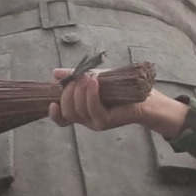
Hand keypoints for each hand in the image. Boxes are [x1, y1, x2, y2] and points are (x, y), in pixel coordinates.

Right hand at [49, 69, 187, 138]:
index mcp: (81, 111)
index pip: (62, 118)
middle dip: (69, 93)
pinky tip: (94, 81)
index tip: (52, 101)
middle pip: (67, 112)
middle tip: (78, 78)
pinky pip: (93, 108)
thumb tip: (54, 73)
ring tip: (88, 77)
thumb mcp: (92, 77)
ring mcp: (96, 122)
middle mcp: (86, 120)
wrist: (143, 94)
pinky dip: (91, 94)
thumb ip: (74, 76)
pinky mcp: (107, 121)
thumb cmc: (118, 86)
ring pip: (78, 110)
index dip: (54, 113)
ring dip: (79, 91)